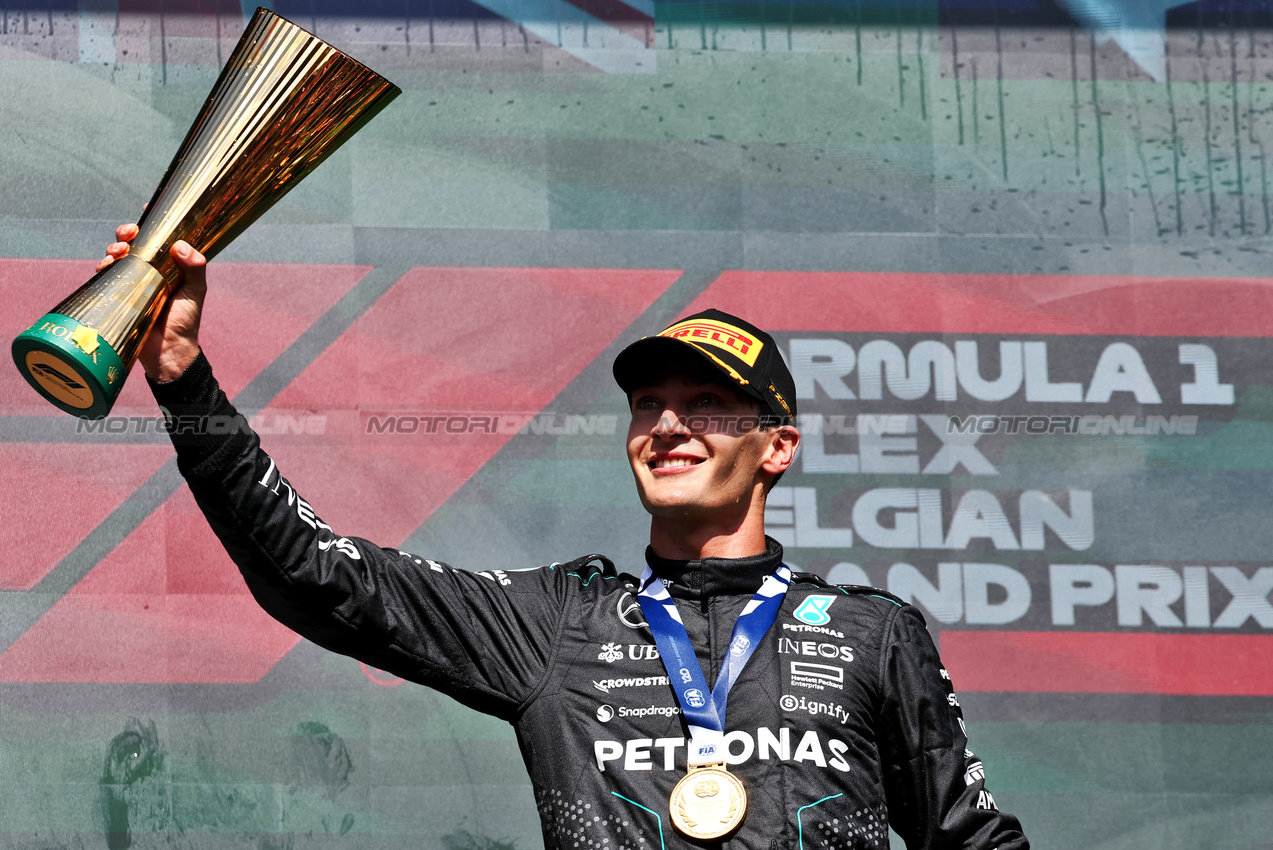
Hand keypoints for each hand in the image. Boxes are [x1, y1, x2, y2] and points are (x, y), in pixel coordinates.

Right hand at [98, 224, 205, 382]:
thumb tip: (181, 246)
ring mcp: (132, 281)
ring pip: (118, 255)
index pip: (160, 238)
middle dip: (127, 231)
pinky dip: (104, 265)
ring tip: (120, 251)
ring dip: (115, 247)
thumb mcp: (195, 291)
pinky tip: (107, 265)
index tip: (148, 208)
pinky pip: (106, 274)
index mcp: (169, 265)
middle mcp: (149, 269)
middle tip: (129, 233)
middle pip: (134, 242)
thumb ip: (196, 268)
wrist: (168, 352)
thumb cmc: (185, 321)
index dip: (153, 222)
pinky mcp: (118, 294)